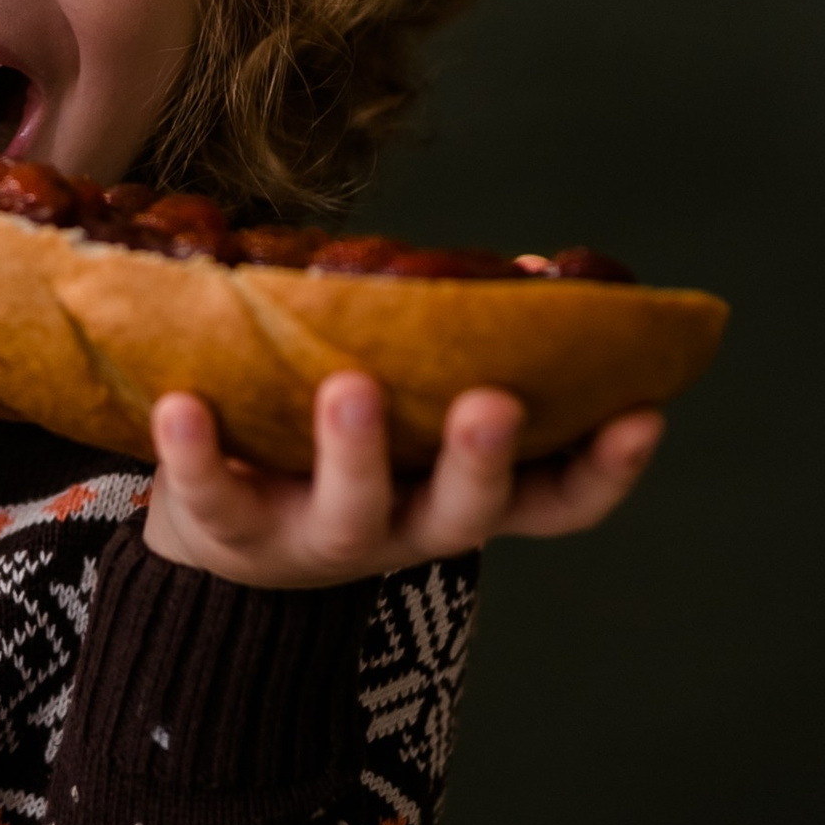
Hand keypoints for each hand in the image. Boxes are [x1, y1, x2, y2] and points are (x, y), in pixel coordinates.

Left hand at [142, 372, 663, 588]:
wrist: (227, 553)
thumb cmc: (345, 449)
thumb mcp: (415, 417)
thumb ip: (464, 354)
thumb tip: (540, 271)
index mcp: (461, 495)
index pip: (557, 503)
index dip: (605, 469)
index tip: (643, 413)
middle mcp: (405, 528)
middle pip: (461, 512)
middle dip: (480, 459)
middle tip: (491, 405)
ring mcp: (319, 538)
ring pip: (350, 511)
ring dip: (353, 451)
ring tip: (349, 387)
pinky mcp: (231, 531)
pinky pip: (213, 497)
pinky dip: (196, 454)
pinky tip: (182, 402)